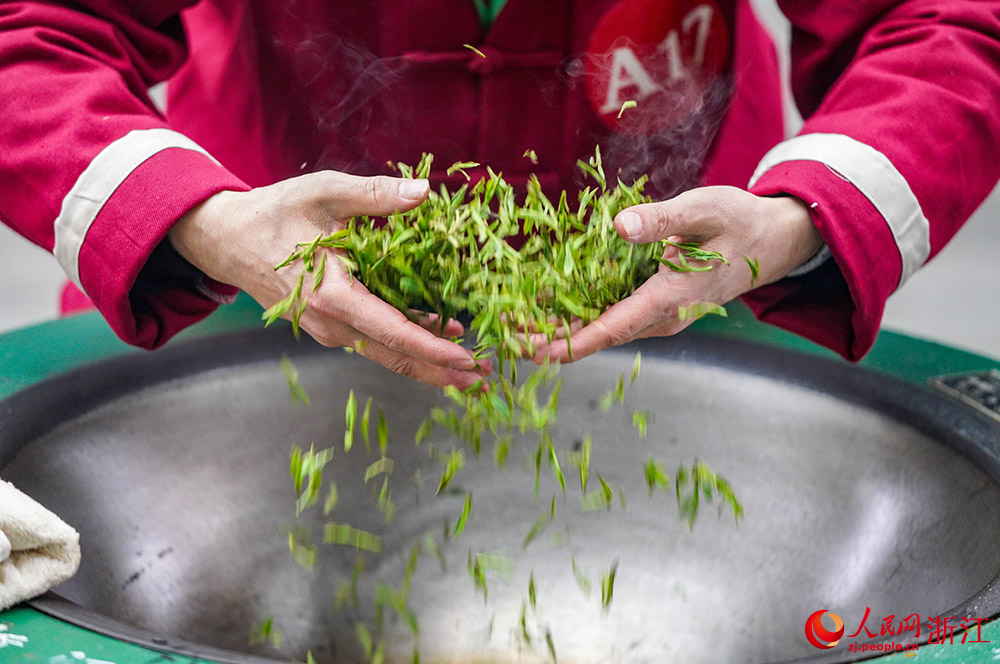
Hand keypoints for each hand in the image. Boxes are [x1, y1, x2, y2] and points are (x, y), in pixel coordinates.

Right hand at [169, 171, 488, 389]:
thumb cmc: (274, 214)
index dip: (434, 349)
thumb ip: (375, 195)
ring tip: (468, 370)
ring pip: (385, 355)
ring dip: (426, 364)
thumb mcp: (324, 193)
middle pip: (394, 357)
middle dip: (441, 371)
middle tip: (483, 378)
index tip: (468, 360)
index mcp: (333, 295)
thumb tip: (424, 192)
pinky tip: (436, 338)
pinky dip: (405, 346)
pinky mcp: (328, 326)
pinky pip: (372, 342)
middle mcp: (331, 324)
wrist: (226, 239)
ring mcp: (328, 330)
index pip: (393, 332)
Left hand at [533, 185, 823, 363]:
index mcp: (673, 296)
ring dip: (561, 330)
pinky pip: (613, 316)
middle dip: (553, 338)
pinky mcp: (656, 307)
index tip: (538, 353)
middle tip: (506, 336)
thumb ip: (663, 219)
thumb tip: (619, 227)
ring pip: (604, 328)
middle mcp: (664, 315)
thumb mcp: (704, 209)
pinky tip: (548, 309)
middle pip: (601, 334)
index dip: (574, 341)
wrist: (771, 241)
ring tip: (514, 326)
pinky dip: (580, 316)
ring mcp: (660, 316)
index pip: (616, 326)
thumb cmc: (739, 222)